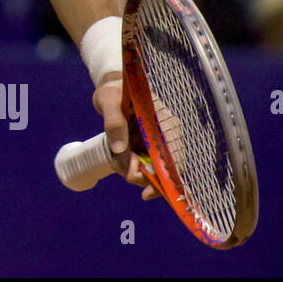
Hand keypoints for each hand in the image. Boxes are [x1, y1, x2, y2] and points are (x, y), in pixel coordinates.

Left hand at [92, 76, 159, 200]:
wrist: (112, 88)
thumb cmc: (113, 90)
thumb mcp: (109, 100)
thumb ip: (114, 122)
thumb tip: (119, 150)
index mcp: (165, 122)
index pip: (174, 157)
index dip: (164, 179)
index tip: (145, 193)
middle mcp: (166, 135)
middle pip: (163, 170)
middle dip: (140, 175)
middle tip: (120, 166)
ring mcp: (157, 143)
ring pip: (149, 170)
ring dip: (131, 170)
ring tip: (116, 156)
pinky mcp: (147, 147)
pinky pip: (141, 165)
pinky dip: (128, 166)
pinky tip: (118, 157)